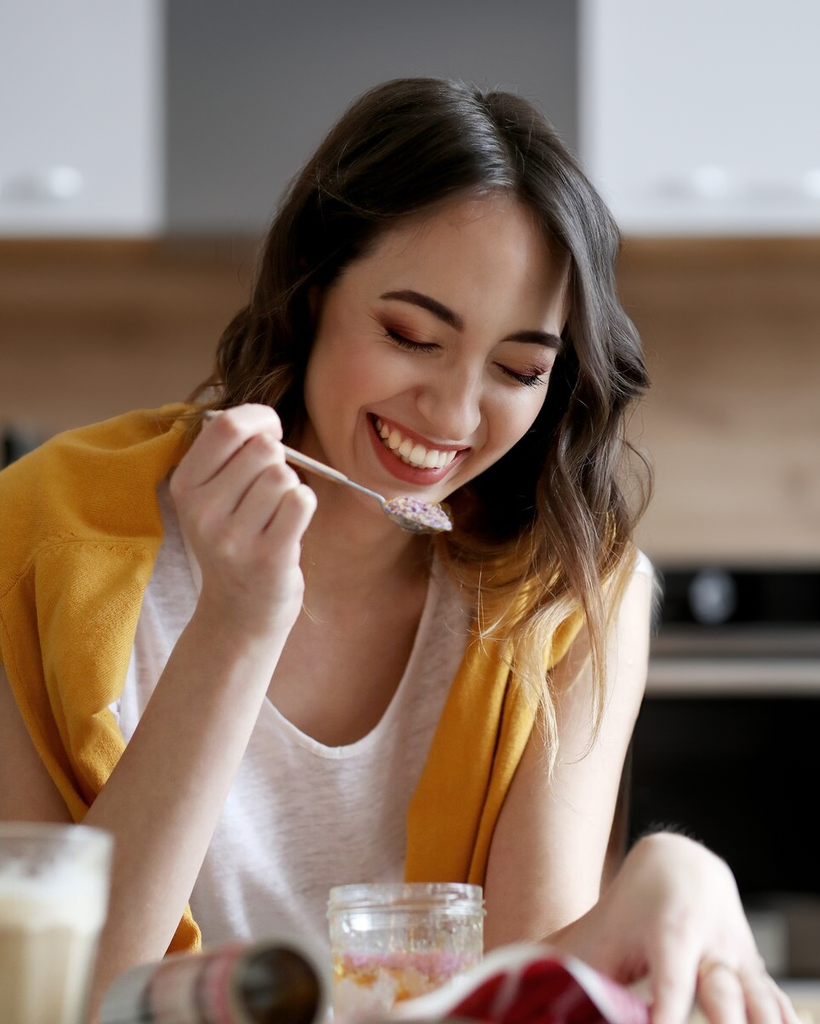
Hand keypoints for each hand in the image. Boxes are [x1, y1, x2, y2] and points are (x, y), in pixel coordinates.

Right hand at [170, 404, 315, 636]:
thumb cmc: (236, 541)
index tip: (270, 433)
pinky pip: (301, 501)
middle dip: (278, 461)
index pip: (226, 425)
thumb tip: (265, 419)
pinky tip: (291, 525)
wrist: (239, 612)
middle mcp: (202, 511)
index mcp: (185, 485)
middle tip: (270, 490)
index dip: (260, 419)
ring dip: (291, 488)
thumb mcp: (212, 496)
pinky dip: (306, 504)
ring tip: (276, 515)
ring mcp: (233, 537)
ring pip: (285, 476)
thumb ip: (230, 454)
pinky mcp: (268, 557)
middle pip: (264, 449)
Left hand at [550, 833, 799, 1023]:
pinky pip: (778, 1008)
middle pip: (728, 998)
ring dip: (760, 1023)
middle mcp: (711, 950)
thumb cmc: (631, 910)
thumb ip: (568, 966)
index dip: (665, 1017)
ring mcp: (741, 963)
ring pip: (764, 1002)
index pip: (670, 987)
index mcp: (669, 938)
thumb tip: (511, 986)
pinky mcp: (758, 975)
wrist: (681, 867)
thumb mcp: (601, 933)